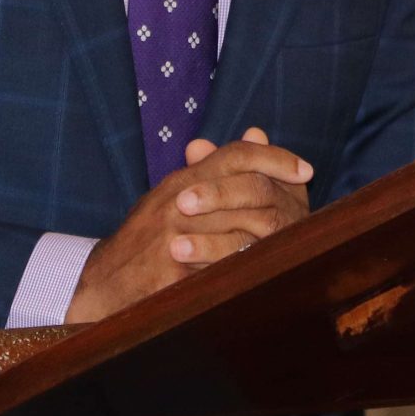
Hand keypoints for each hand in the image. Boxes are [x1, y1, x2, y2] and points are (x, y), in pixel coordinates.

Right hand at [65, 128, 313, 323]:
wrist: (103, 283)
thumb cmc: (147, 239)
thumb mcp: (177, 196)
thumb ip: (216, 168)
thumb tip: (257, 133)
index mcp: (182, 181)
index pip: (235, 154)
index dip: (274, 157)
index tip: (305, 170)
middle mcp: (177, 202)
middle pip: (244, 188)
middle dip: (283, 199)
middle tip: (311, 210)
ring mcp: (172, 237)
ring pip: (238, 230)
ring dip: (270, 238)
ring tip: (294, 244)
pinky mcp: (170, 273)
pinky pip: (218, 270)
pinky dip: (245, 271)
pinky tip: (269, 273)